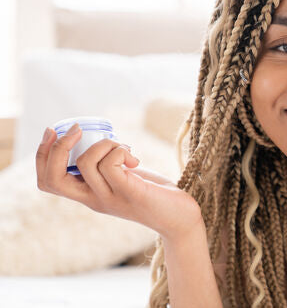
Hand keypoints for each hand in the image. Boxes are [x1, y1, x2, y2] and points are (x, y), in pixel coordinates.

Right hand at [36, 124, 202, 240]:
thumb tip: (102, 140)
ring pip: (87, 162)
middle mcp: (94, 199)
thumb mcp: (124, 178)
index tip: (55, 131)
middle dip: (57, 147)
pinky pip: (112, 165)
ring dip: (105, 143)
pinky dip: (120, 151)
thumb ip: (110, 166)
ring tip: (125, 148)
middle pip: (53, 178)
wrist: (181, 219)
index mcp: (88, 195)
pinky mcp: (131, 193)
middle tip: (78, 129)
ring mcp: (111, 198)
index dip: (43, 155)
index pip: (48, 181)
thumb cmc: (154, 194)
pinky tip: (134, 158)